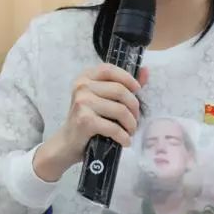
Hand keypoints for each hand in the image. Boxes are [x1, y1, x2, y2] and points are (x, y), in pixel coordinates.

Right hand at [33, 63, 148, 181]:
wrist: (67, 143)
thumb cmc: (88, 118)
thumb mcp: (103, 97)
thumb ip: (124, 84)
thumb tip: (146, 71)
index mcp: (85, 77)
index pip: (110, 70)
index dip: (128, 78)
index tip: (137, 90)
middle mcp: (82, 87)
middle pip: (120, 90)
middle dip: (134, 107)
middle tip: (135, 119)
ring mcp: (82, 103)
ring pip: (120, 110)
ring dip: (131, 124)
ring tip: (130, 130)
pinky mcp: (85, 121)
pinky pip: (114, 127)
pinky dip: (124, 136)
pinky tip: (125, 141)